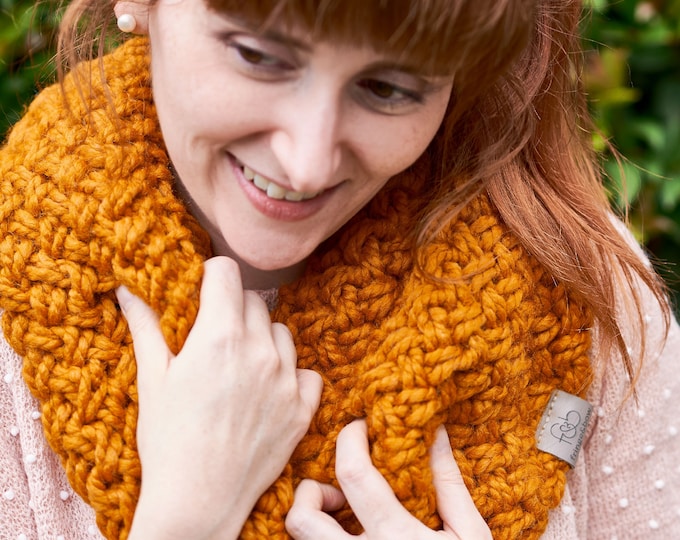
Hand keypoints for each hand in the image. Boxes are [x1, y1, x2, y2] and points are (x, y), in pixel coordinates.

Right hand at [118, 256, 322, 539]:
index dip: (211, 276)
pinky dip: (290, 374)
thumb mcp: (152, 379)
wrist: (198, 501)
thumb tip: (128, 289)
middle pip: (254, 301)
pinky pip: (306, 371)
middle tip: (213, 338)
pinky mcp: (303, 408)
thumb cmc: (168, 440)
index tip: (202, 292)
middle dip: (232, 309)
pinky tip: (267, 391)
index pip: (227, 271)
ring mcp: (287, 380)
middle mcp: (260, 350)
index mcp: (220, 336)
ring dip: (262, 339)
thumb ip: (146, 326)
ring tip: (239, 367)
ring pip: (281, 333)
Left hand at [286, 420, 490, 539]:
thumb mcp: (470, 533)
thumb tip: (435, 433)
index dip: (350, 438)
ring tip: (345, 517)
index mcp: (396, 537)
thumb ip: (448, 483)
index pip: (352, 474)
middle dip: (311, 491)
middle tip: (340, 490)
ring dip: (313, 519)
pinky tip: (351, 536)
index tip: (360, 428)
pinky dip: (324, 538)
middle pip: (302, 517)